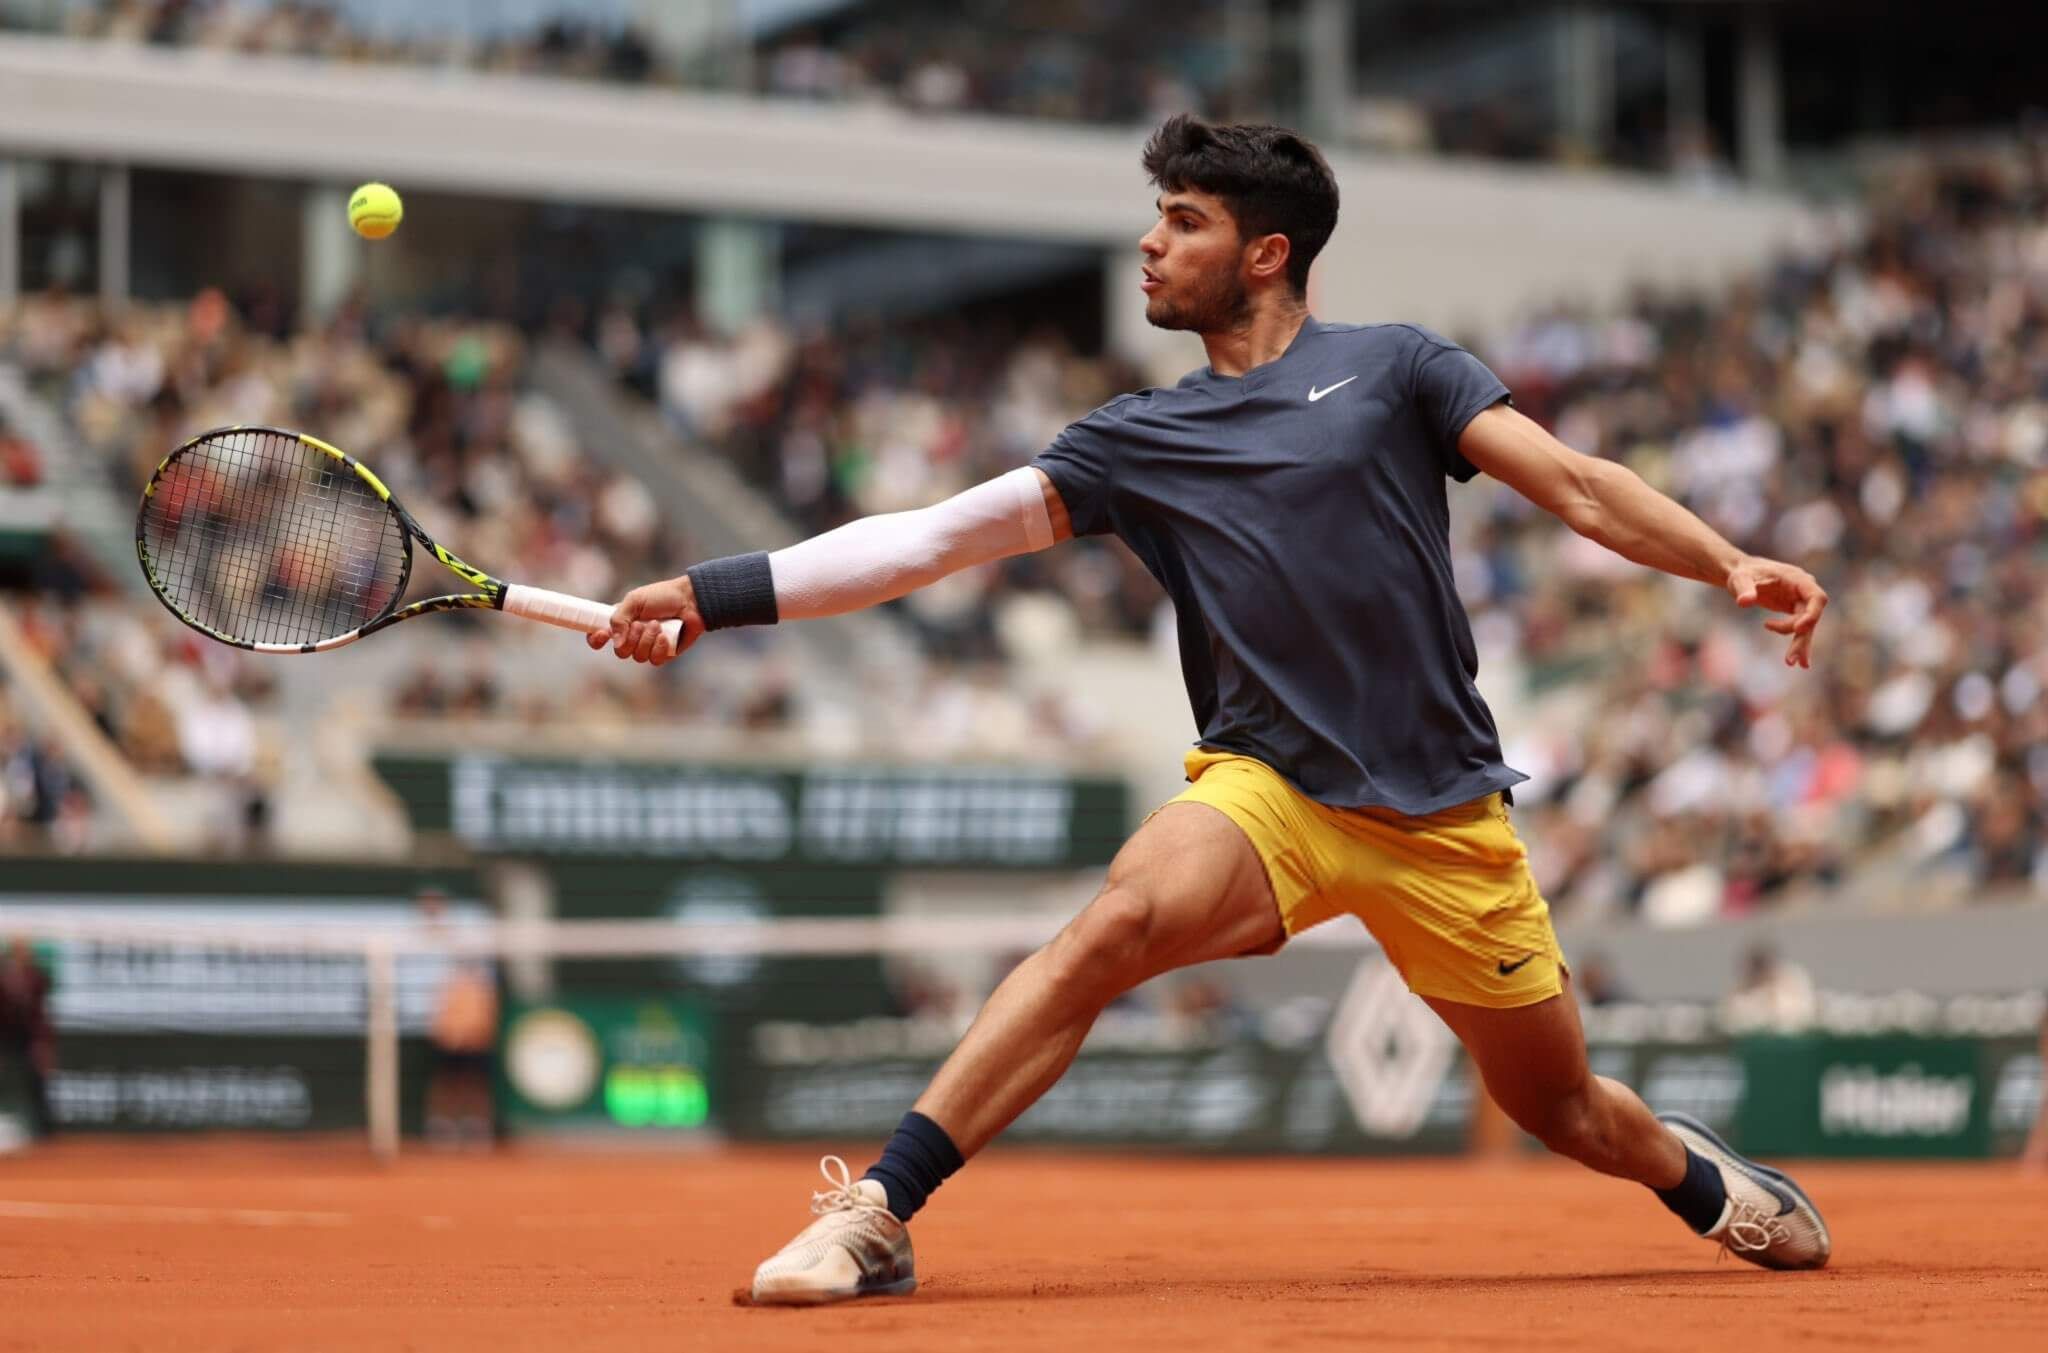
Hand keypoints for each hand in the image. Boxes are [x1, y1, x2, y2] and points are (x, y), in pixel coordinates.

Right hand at [584, 575, 704, 666]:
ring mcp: (648, 647)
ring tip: (658, 624)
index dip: (596, 640)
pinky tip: (665, 636)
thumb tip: (616, 643)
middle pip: (620, 652)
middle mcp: (633, 637)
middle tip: (641, 623)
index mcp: (622, 622)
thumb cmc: (663, 596)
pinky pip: (654, 660)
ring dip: (647, 640)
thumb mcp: (635, 600)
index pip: (600, 637)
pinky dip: (659, 648)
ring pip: (638, 657)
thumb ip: (619, 619)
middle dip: (631, 639)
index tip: (602, 634)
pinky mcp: (664, 654)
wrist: (691, 601)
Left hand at [1725, 555, 1827, 668]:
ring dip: (1799, 645)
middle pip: (1811, 616)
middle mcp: (1804, 590)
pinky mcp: (1794, 610)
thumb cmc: (1742, 573)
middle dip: (1802, 638)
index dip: (1812, 614)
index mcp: (1797, 579)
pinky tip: (1793, 660)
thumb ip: (1744, 589)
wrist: (1742, 574)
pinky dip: (1796, 642)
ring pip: (1806, 626)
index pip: (1817, 597)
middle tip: (1791, 660)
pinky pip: (1799, 629)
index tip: (1799, 629)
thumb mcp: (1739, 579)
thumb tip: (1744, 602)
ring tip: (1791, 663)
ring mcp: (1800, 601)